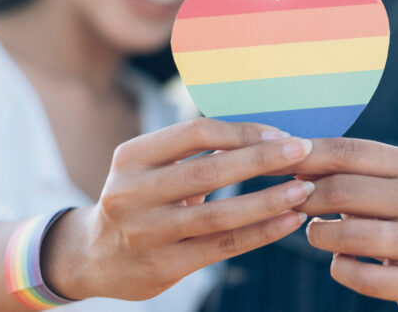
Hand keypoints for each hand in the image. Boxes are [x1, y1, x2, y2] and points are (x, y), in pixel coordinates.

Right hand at [41, 118, 314, 300]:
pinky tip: (290, 220)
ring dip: (269, 200)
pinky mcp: (165, 266)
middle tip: (303, 151)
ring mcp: (147, 233)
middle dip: (263, 159)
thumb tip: (262, 131)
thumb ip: (194, 150)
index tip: (279, 132)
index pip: (195, 133)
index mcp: (132, 157)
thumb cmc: (139, 199)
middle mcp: (133, 193)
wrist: (93, 256)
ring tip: (305, 189)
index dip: (242, 132)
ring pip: (220, 214)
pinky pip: (223, 246)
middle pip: (210, 171)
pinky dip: (261, 232)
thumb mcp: (149, 166)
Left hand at [284, 138, 397, 311]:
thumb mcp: (392, 185)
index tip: (276, 162)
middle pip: (346, 191)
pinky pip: (360, 276)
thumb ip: (351, 171)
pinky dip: (339, 267)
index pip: (351, 151)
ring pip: (349, 235)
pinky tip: (341, 260)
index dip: (308, 156)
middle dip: (307, 195)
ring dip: (318, 234)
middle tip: (290, 201)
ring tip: (315, 232)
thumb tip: (290, 158)